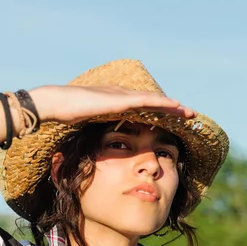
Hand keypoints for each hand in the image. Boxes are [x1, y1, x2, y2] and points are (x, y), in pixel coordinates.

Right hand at [29, 85, 195, 123]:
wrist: (57, 104)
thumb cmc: (65, 116)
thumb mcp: (86, 127)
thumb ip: (94, 133)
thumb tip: (97, 149)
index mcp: (115, 105)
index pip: (141, 110)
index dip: (157, 115)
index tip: (171, 123)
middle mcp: (121, 97)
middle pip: (152, 104)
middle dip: (171, 110)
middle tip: (189, 116)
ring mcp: (122, 97)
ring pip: (154, 102)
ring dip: (173, 107)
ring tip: (190, 113)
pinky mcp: (121, 100)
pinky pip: (147, 102)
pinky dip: (163, 104)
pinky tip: (176, 107)